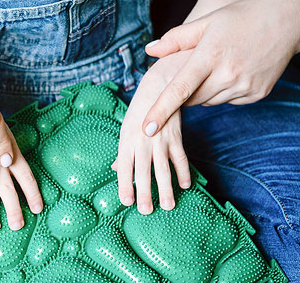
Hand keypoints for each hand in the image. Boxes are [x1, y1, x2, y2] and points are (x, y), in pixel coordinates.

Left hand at [112, 52, 191, 214]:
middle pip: (143, 170)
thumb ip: (123, 152)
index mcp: (126, 139)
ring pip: (163, 168)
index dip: (124, 184)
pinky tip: (185, 185)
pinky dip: (183, 172)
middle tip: (145, 211)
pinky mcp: (176, 137)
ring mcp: (160, 139)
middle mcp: (142, 140)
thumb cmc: (138, 113)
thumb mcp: (126, 130)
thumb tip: (115, 170)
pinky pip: (181, 158)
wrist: (158, 88)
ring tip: (167, 206)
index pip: (124, 166)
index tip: (126, 202)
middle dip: (144, 192)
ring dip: (166, 188)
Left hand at [142, 0, 299, 136]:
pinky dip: (223, 91)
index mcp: (210, 55)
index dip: (160, 110)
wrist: (287, 21)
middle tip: (193, 69)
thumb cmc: (241, 17)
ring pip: (209, 101)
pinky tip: (233, 70)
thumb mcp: (206, 22)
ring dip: (204, 90)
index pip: (179, 89)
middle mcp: (228, 74)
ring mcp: (245, 86)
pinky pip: (228, 101)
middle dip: (184, 90)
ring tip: (218, 64)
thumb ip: (175, 39)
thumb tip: (149, 51)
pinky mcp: (257, 94)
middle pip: (191, 98)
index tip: (147, 129)